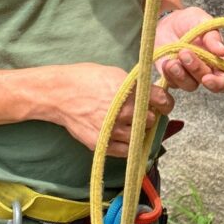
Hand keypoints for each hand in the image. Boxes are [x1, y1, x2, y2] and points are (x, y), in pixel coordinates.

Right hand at [53, 63, 174, 157]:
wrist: (59, 94)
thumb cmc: (85, 79)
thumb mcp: (115, 73)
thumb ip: (135, 86)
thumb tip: (151, 95)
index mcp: (130, 90)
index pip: (161, 100)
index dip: (164, 102)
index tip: (163, 104)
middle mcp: (123, 110)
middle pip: (150, 120)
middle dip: (148, 116)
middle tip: (140, 112)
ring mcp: (112, 129)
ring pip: (139, 137)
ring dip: (137, 131)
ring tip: (128, 123)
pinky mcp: (101, 143)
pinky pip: (124, 151)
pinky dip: (126, 144)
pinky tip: (120, 134)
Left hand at [155, 6, 223, 93]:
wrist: (168, 21)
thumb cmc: (190, 21)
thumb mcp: (202, 22)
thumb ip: (212, 36)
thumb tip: (222, 51)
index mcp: (217, 61)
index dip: (218, 83)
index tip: (207, 78)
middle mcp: (204, 71)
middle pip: (205, 81)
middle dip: (195, 68)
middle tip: (184, 52)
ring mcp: (188, 76)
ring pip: (189, 85)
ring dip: (180, 74)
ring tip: (172, 61)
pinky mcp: (172, 77)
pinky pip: (172, 83)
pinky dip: (168, 74)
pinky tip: (166, 61)